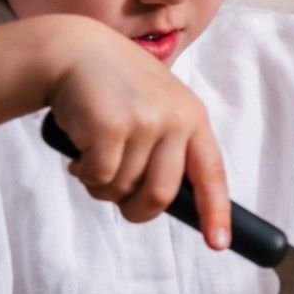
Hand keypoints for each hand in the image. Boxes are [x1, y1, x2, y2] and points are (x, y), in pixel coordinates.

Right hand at [47, 17, 229, 247]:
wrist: (75, 51)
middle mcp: (176, 119)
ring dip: (102, 186)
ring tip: (94, 156)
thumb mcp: (155, 108)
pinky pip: (99, 178)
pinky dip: (84, 174)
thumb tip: (165, 200)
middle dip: (135, 209)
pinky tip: (80, 149)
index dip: (215, 211)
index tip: (219, 242)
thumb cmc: (115, 88)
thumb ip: (167, 147)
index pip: (211, 173)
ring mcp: (146, 122)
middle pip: (161, 195)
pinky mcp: (112, 127)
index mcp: (193, 117)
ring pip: (124, 190)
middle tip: (117, 197)